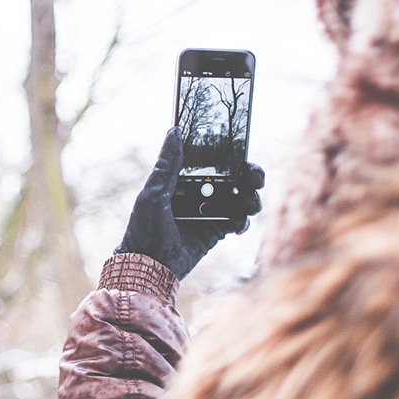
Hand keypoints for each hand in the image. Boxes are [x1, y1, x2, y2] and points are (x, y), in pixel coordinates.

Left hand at [114, 127, 262, 279]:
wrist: (149, 267)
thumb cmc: (144, 229)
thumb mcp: (153, 193)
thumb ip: (167, 164)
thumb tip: (174, 131)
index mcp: (183, 180)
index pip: (212, 161)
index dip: (230, 155)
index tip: (242, 151)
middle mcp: (198, 193)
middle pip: (232, 178)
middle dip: (249, 176)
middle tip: (254, 178)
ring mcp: (208, 212)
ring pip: (239, 199)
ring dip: (250, 198)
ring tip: (249, 203)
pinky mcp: (215, 232)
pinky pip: (237, 222)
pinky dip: (243, 221)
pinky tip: (237, 224)